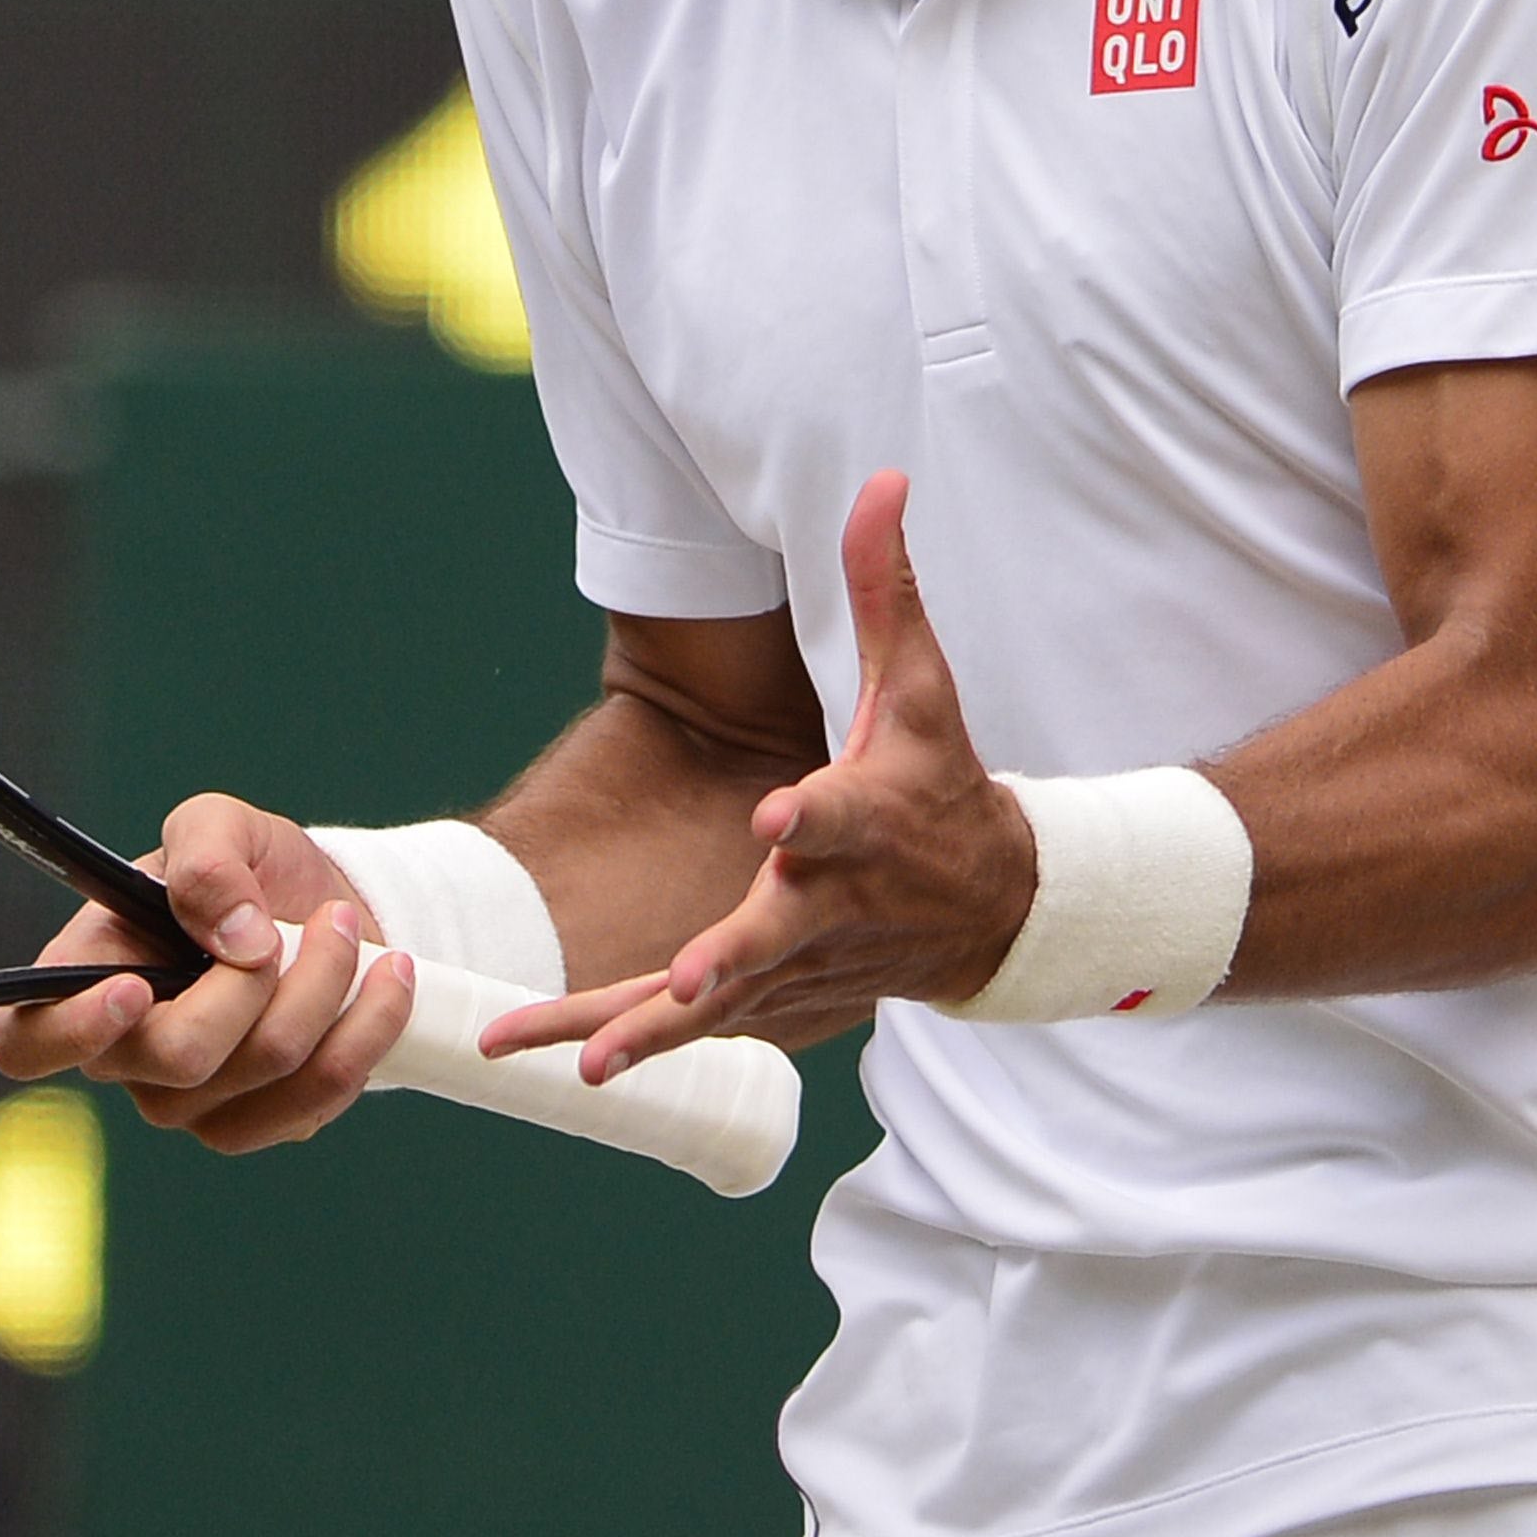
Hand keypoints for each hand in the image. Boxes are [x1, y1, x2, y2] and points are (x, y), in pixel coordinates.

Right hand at [0, 791, 421, 1154]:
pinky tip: (385, 982)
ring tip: (349, 931)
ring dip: (326, 989)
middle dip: (257, 981)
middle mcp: (128, 1055)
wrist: (335, 913)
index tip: (137, 988)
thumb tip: (233, 934)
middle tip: (301, 924)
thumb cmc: (253, 871)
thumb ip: (207, 856)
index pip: (25, 1043)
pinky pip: (318, 1095)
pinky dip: (366, 1029)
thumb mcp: (222, 825)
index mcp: (85, 978)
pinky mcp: (264, 1123)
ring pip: (264, 1070)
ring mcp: (194, 1102)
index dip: (73, 1030)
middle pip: (179, 1057)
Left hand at [484, 470, 1032, 1073]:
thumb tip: (881, 479)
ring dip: (640, 1031)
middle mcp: (828, 901)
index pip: (838, 814)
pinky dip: (626, 1043)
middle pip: (772, 933)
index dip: (812, 815)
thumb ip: (885, 589)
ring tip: (566, 1058)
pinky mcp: (769, 1000)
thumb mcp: (918, 686)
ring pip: (714, 1005)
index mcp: (865, 821)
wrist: (995, 910)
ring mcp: (797, 964)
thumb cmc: (941, 781)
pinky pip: (689, 1029)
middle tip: (685, 980)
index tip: (779, 818)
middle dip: (726, 959)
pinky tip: (542, 1054)